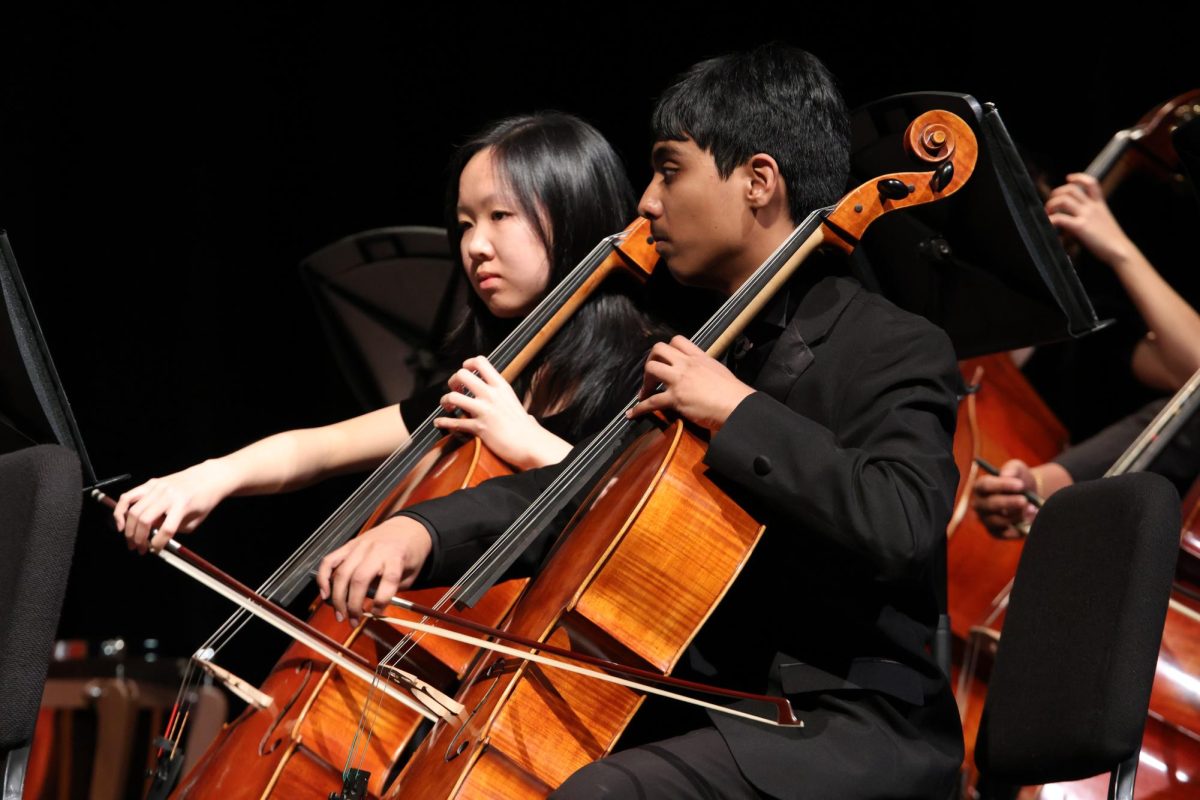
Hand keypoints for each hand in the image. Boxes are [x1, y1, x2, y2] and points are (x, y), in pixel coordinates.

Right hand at [113, 460, 237, 553]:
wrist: (208, 477)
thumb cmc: (204, 500)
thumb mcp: (195, 520)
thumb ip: (175, 530)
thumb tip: (153, 536)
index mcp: (183, 505)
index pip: (166, 530)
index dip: (158, 544)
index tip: (154, 551)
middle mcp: (168, 495)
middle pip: (145, 520)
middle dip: (138, 539)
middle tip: (138, 549)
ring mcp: (157, 487)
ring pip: (134, 510)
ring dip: (128, 529)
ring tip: (130, 540)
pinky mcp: (150, 483)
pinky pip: (128, 496)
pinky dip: (120, 510)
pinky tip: (120, 522)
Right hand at [315, 516, 432, 625]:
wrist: (407, 527)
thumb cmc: (410, 552)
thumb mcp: (412, 572)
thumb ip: (394, 588)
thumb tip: (373, 607)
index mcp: (396, 556)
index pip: (389, 579)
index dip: (382, 600)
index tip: (378, 614)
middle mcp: (376, 550)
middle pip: (359, 579)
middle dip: (353, 605)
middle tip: (354, 621)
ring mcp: (359, 546)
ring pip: (342, 573)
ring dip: (338, 598)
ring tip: (340, 615)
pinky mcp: (348, 545)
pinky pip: (330, 561)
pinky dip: (323, 578)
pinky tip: (325, 594)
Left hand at [433, 355, 568, 468]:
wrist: (532, 445)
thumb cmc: (528, 428)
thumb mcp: (517, 404)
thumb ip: (510, 402)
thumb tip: (522, 413)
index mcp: (501, 386)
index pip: (480, 362)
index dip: (468, 364)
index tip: (465, 371)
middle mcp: (491, 395)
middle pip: (462, 375)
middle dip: (453, 381)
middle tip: (455, 389)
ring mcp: (484, 411)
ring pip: (453, 396)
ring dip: (446, 400)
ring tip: (448, 406)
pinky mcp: (479, 428)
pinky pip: (454, 422)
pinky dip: (443, 422)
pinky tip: (439, 422)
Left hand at [627, 336, 754, 430]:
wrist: (737, 406)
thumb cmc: (734, 393)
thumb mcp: (719, 372)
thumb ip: (706, 370)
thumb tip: (703, 377)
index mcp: (699, 358)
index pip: (677, 341)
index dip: (667, 350)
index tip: (665, 361)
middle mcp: (687, 365)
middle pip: (658, 349)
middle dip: (650, 361)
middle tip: (652, 376)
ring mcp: (680, 380)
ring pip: (651, 369)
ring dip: (645, 382)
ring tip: (645, 394)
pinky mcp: (676, 398)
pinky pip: (651, 401)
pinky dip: (639, 409)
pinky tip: (633, 414)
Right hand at [972, 459, 1037, 537]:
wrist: (1030, 497)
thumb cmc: (1020, 481)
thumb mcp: (1018, 469)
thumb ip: (1012, 469)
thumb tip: (1005, 474)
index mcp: (981, 487)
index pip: (986, 485)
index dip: (1002, 485)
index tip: (1020, 485)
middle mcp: (979, 504)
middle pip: (990, 504)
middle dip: (1009, 502)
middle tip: (1025, 500)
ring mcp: (986, 519)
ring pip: (998, 521)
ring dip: (1017, 516)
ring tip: (1033, 509)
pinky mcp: (995, 533)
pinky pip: (1005, 534)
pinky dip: (1019, 529)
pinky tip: (1030, 521)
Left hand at [1044, 173, 1135, 266]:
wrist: (1120, 251)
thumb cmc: (1112, 241)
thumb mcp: (1104, 222)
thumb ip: (1091, 217)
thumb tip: (1074, 221)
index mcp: (1100, 205)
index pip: (1091, 183)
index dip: (1078, 177)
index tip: (1069, 178)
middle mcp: (1092, 207)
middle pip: (1071, 189)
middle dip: (1056, 193)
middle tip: (1051, 204)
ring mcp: (1086, 215)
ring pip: (1063, 200)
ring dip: (1051, 204)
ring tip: (1048, 214)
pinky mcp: (1080, 227)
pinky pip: (1060, 218)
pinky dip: (1050, 220)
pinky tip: (1048, 224)